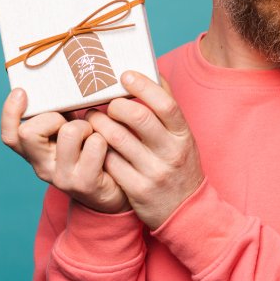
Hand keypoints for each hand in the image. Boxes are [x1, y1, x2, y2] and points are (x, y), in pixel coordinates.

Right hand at [0, 88, 129, 213]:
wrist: (115, 192)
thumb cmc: (92, 152)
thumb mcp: (70, 132)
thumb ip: (59, 115)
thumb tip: (62, 82)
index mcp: (34, 153)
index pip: (10, 136)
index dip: (10, 113)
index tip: (22, 92)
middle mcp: (42, 167)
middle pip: (29, 132)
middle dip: (54, 117)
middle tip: (73, 123)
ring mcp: (62, 178)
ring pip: (68, 133)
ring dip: (86, 126)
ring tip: (93, 135)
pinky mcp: (84, 184)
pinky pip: (94, 145)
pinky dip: (103, 139)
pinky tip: (106, 148)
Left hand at [85, 72, 204, 229]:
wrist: (186, 210)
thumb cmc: (179, 164)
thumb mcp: (181, 136)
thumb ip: (167, 106)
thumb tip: (152, 70)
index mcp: (183, 135)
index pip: (165, 104)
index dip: (143, 85)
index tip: (125, 75)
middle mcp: (171, 152)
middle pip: (139, 117)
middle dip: (115, 105)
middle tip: (105, 103)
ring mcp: (154, 172)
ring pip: (117, 138)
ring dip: (99, 123)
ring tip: (93, 118)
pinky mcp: (137, 190)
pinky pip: (109, 162)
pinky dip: (99, 149)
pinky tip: (95, 143)